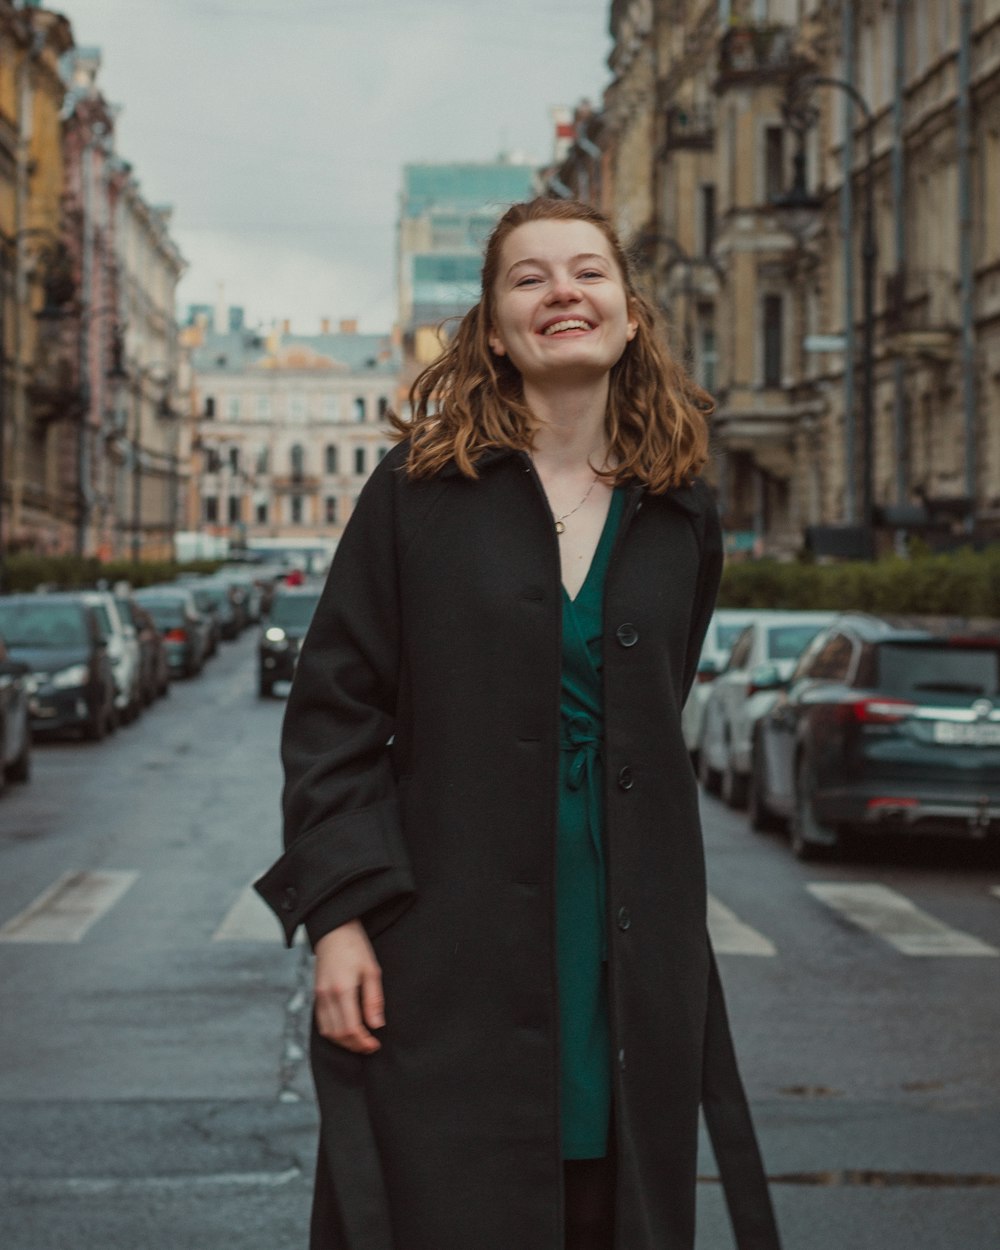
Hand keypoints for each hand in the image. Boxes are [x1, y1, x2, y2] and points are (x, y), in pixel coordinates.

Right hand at [313, 920, 384, 1052]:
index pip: (351, 1028)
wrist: (334, 931)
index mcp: (342, 990)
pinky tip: (346, 1032)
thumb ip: (374, 1000)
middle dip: (355, 1045)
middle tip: (370, 1047)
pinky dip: (333, 1033)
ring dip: (344, 1042)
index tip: (375, 1045)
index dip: (363, 1042)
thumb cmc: (356, 948)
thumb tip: (377, 1025)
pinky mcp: (315, 995)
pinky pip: (321, 1023)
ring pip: (328, 1032)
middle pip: (339, 1034)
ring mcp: (318, 996)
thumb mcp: (372, 970)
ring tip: (360, 1041)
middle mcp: (327, 996)